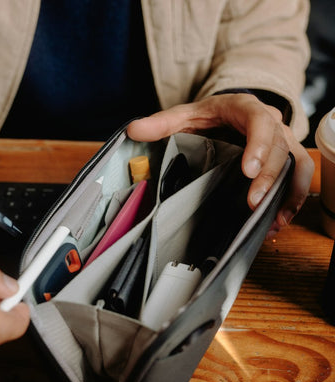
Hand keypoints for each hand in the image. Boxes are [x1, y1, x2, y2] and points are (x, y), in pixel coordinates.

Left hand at [127, 94, 313, 234]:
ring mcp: (281, 143)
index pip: (260, 122)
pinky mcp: (284, 160)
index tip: (248, 171)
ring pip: (296, 165)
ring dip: (287, 193)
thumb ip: (161, 123)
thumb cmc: (208, 116)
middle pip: (281, 148)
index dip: (259, 145)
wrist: (228, 114)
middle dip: (270, 177)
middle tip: (254, 203)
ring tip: (271, 221)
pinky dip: (291, 200)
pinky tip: (276, 222)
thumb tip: (133, 130)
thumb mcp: (185, 115)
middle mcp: (271, 125)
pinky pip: (297, 179)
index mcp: (246, 109)